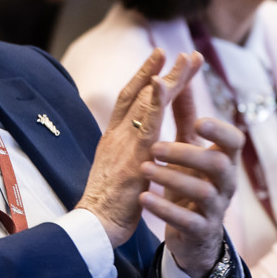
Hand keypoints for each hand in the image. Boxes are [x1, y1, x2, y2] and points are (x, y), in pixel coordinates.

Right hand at [79, 51, 202, 244]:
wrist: (92, 227)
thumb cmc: (107, 206)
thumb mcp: (117, 172)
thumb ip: (126, 155)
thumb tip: (139, 146)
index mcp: (113, 139)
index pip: (130, 100)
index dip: (145, 78)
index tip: (160, 58)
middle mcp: (116, 135)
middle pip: (139, 93)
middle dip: (159, 70)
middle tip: (179, 51)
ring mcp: (123, 143)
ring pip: (147, 102)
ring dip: (167, 78)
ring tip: (184, 58)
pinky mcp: (133, 157)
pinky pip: (148, 124)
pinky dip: (156, 101)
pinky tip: (166, 83)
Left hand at [145, 72, 243, 277]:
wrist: (193, 234)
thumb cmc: (190, 181)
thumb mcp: (190, 147)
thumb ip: (186, 112)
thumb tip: (183, 68)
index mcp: (225, 159)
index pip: (235, 141)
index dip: (219, 130)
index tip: (198, 121)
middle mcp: (225, 183)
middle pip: (218, 164)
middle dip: (187, 154)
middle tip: (155, 147)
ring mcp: (215, 208)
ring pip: (202, 192)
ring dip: (171, 179)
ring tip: (145, 169)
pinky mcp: (200, 230)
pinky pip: (187, 221)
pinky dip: (165, 209)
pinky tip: (144, 198)